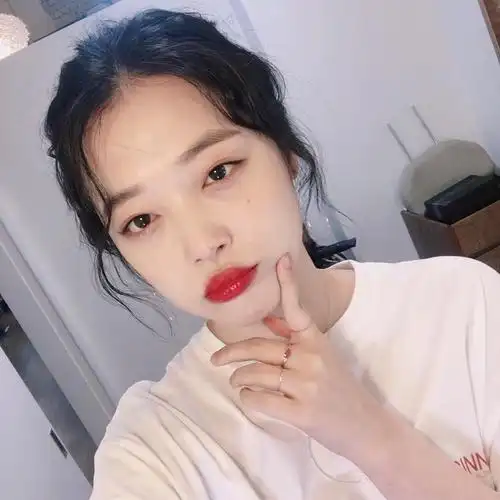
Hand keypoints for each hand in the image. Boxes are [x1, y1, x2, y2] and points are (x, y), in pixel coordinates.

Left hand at [211, 254, 391, 462]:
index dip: (287, 285)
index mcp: (316, 340)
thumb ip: (297, 341)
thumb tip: (269, 320)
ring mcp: (306, 385)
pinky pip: (259, 399)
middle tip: (216, 359)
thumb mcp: (324, 357)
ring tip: (236, 380)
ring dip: (239, 378)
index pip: (297, 309)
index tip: (280, 261)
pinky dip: (248, 398)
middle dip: (231, 353)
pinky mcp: (301, 412)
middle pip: (259, 347)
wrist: (368, 427)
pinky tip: (250, 397)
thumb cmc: (342, 390)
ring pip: (255, 373)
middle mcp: (311, 357)